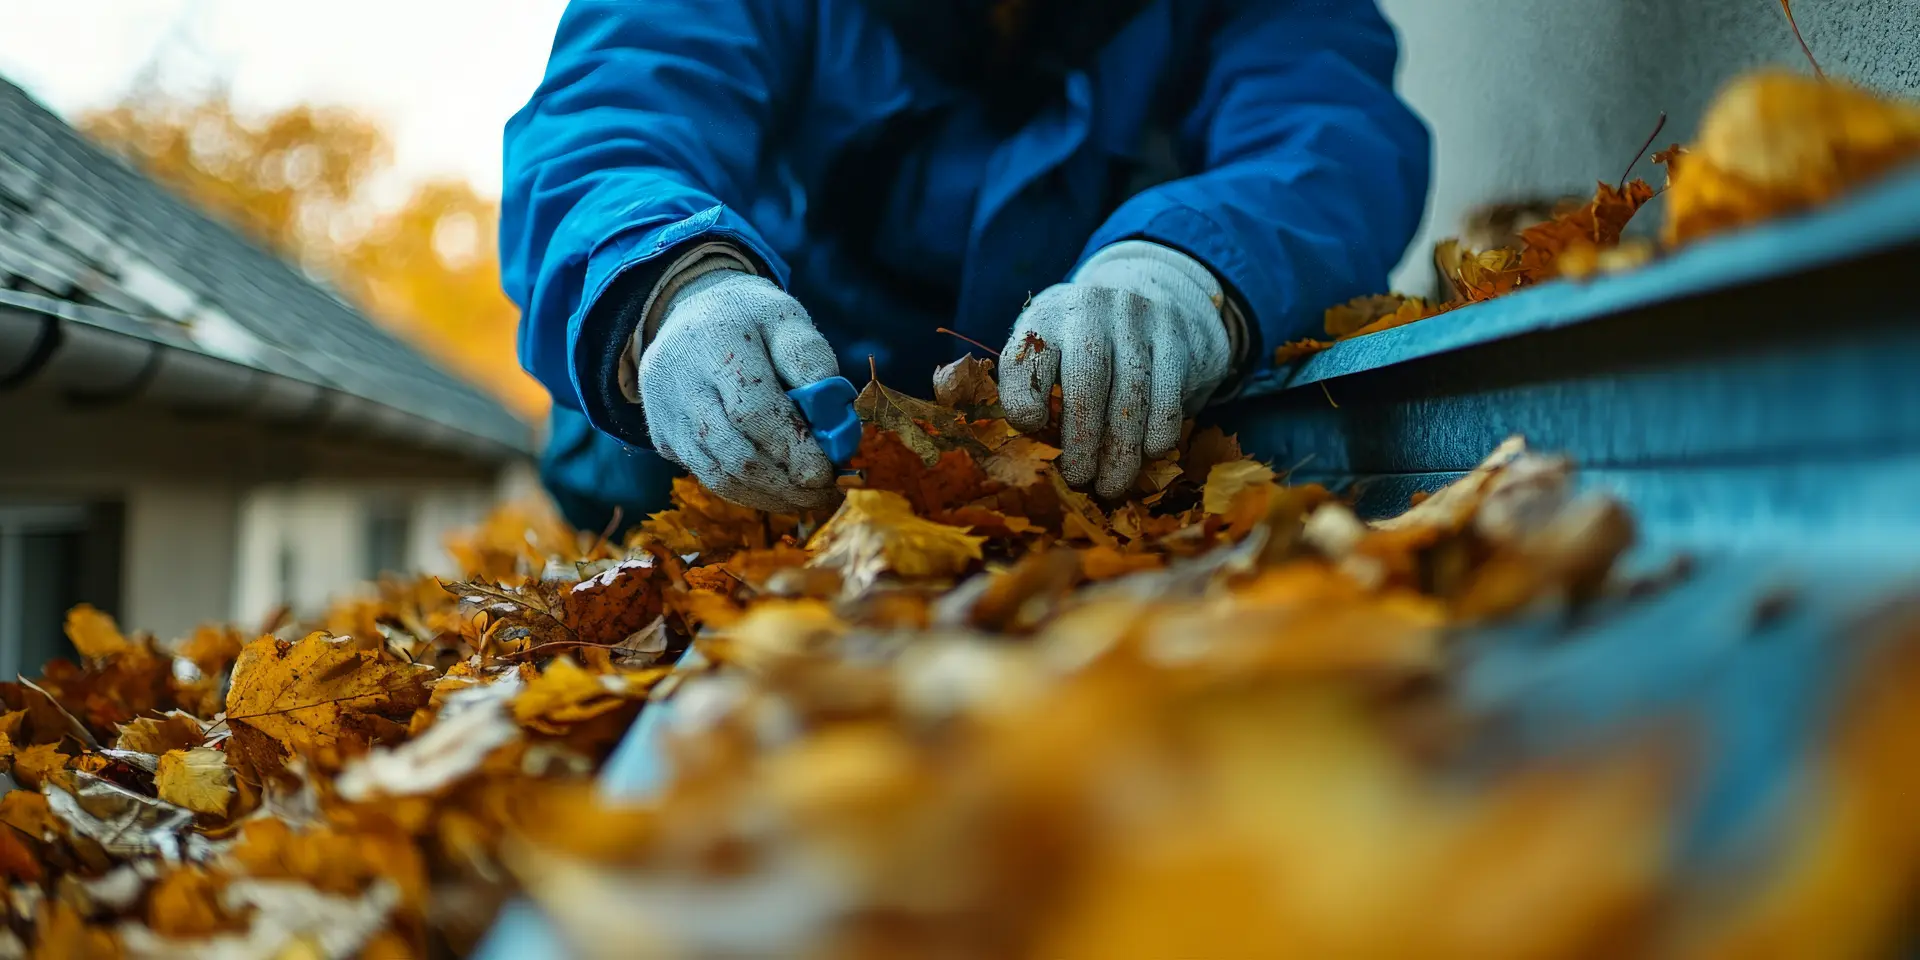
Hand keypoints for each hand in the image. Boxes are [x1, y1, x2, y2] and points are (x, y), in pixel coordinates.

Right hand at [639, 270, 842, 512]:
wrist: (689, 315)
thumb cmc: (750, 320)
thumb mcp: (787, 320)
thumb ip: (812, 361)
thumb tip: (834, 419)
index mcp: (715, 343)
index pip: (752, 411)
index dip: (791, 448)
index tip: (825, 472)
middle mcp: (680, 381)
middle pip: (733, 451)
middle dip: (784, 483)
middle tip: (824, 493)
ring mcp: (665, 413)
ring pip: (717, 474)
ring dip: (766, 496)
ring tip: (805, 497)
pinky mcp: (661, 436)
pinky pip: (705, 475)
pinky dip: (744, 490)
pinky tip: (776, 489)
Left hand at [999, 240, 1233, 498]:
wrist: (1155, 293)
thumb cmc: (1087, 343)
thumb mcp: (1052, 348)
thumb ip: (1035, 388)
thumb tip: (1032, 453)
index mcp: (1046, 316)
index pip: (1028, 356)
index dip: (1024, 394)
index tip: (1031, 427)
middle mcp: (1090, 308)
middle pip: (1086, 377)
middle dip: (1083, 437)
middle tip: (1079, 479)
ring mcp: (1137, 318)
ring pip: (1132, 390)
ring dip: (1122, 448)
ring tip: (1112, 485)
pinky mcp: (1174, 335)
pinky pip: (1169, 390)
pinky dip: (1159, 428)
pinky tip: (1150, 454)